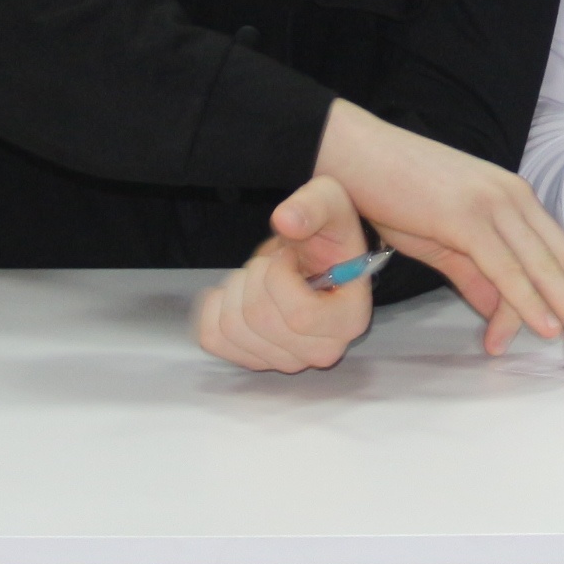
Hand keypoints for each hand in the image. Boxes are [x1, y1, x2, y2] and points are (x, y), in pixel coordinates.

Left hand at [194, 177, 377, 372]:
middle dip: (255, 275)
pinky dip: (214, 307)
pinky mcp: (254, 359)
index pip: (299, 316)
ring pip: (233, 328)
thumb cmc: (326, 232)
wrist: (314, 256)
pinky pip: (214, 338)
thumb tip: (285, 221)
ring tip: (257, 275)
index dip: (278, 276)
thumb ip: (313, 207)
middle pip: (260, 319)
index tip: (286, 254)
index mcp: (349, 320)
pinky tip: (235, 291)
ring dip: (236, 288)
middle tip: (271, 261)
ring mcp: (287, 361)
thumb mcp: (329, 202)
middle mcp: (322, 351)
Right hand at [316, 100, 563, 359]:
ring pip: (542, 266)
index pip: (560, 249)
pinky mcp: (467, 218)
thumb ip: (475, 275)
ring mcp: (493, 204)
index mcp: (514, 196)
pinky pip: (507, 268)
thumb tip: (498, 312)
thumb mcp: (444, 239)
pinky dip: (529, 301)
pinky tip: (545, 327)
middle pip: (562, 259)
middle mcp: (514, 196)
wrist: (355, 155)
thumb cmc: (394, 192)